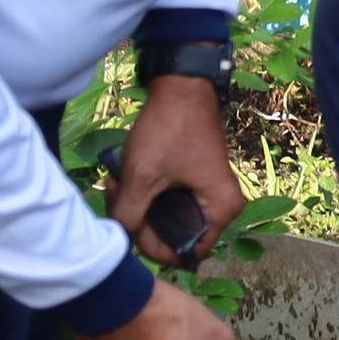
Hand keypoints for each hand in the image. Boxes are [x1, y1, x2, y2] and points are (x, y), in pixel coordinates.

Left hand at [110, 74, 245, 263]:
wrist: (182, 87)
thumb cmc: (168, 131)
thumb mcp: (143, 176)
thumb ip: (129, 215)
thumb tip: (119, 240)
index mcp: (222, 211)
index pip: (185, 253)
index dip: (151, 246)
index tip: (127, 222)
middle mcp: (223, 206)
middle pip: (176, 235)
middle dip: (140, 222)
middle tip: (115, 196)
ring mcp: (211, 192)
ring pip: (169, 217)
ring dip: (140, 207)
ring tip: (116, 184)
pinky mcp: (199, 180)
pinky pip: (172, 200)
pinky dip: (148, 194)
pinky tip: (126, 178)